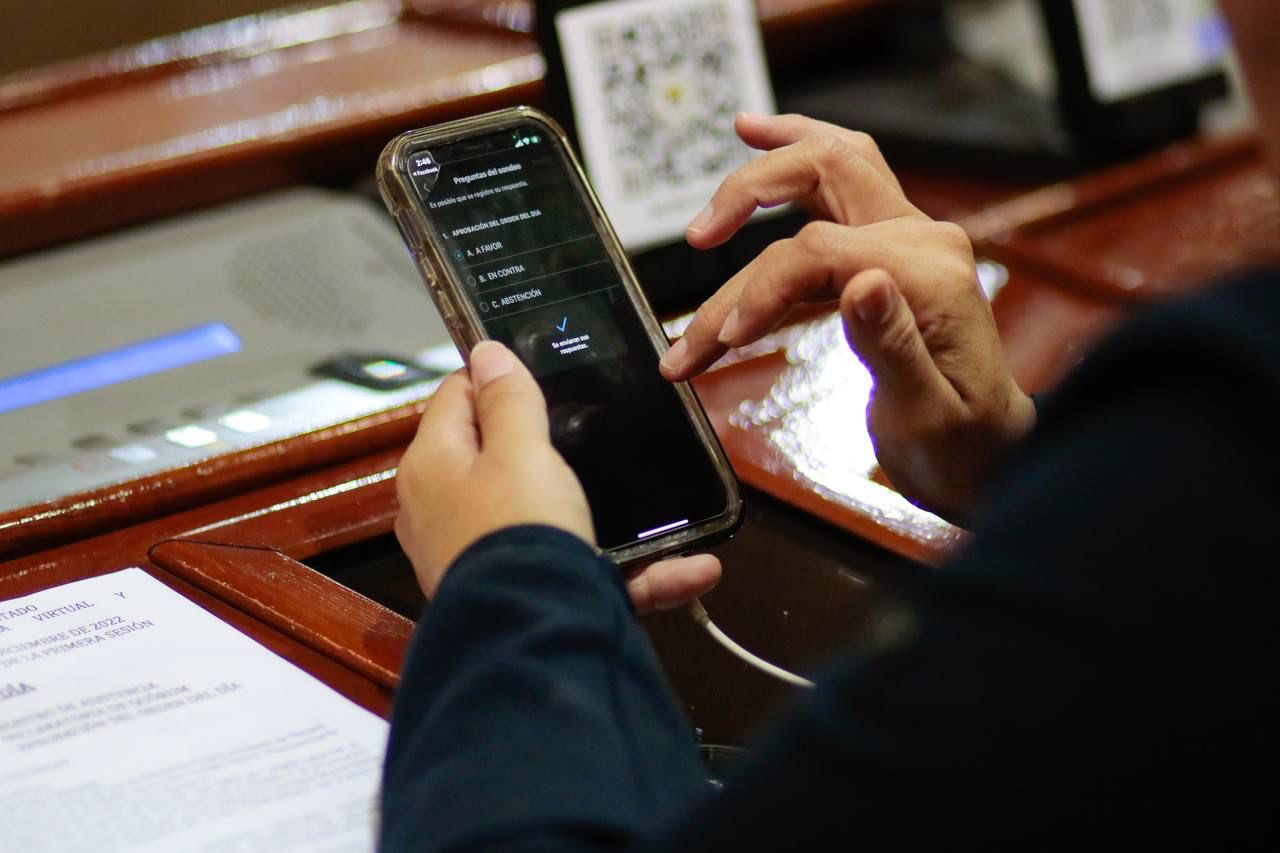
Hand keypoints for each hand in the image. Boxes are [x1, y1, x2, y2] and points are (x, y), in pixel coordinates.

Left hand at [395, 341, 721, 606]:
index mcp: (433, 464)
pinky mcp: (524, 592)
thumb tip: (486, 352)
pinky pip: (583, 570)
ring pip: (554, 518)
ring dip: (609, 514)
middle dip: (555, 447)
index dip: (498, 378)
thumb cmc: (519, 534)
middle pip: (501, 455)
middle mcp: (445, 510)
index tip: (542, 374)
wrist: (533, 638)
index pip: (456, 396)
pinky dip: (633, 569)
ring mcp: (482, 555)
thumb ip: (509, 399)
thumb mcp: (522, 450)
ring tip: (660, 514)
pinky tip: (689, 569)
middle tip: (597, 433)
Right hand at [660, 113, 1034, 522]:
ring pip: (837, 165)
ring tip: (740, 129)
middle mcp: (923, 241)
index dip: (759, 289)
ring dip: (779, 158)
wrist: (990, 457)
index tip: (720, 339)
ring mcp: (910, 241)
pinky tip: (767, 162)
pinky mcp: (893, 256)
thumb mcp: (926, 414)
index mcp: (930, 275)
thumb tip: (861, 284)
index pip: (817, 250)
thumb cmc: (960, 446)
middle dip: (752, 191)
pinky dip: (795, 182)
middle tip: (699, 234)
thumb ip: (894, 345)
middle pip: (829, 168)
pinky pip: (840, 196)